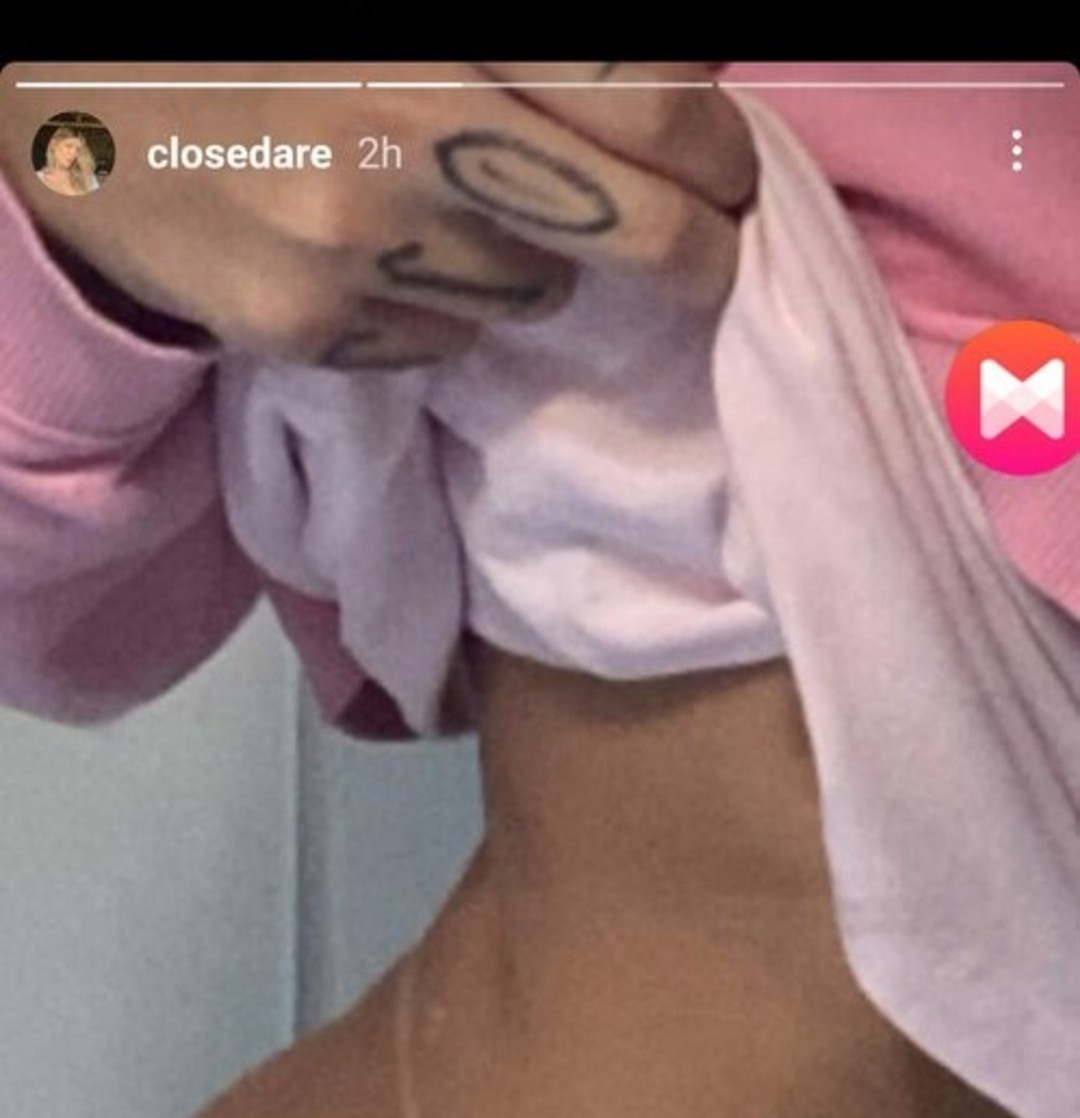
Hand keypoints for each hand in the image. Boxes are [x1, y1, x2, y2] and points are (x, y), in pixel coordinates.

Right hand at [0, 60, 755, 362]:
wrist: (56, 84)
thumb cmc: (239, 32)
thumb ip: (532, 40)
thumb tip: (673, 75)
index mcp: (439, 34)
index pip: (652, 102)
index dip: (717, 146)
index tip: (732, 168)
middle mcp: (410, 132)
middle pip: (631, 231)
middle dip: (693, 245)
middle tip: (707, 240)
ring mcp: (356, 246)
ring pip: (531, 293)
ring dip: (536, 261)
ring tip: (472, 206)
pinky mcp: (307, 326)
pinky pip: (437, 339)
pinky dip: (440, 303)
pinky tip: (383, 243)